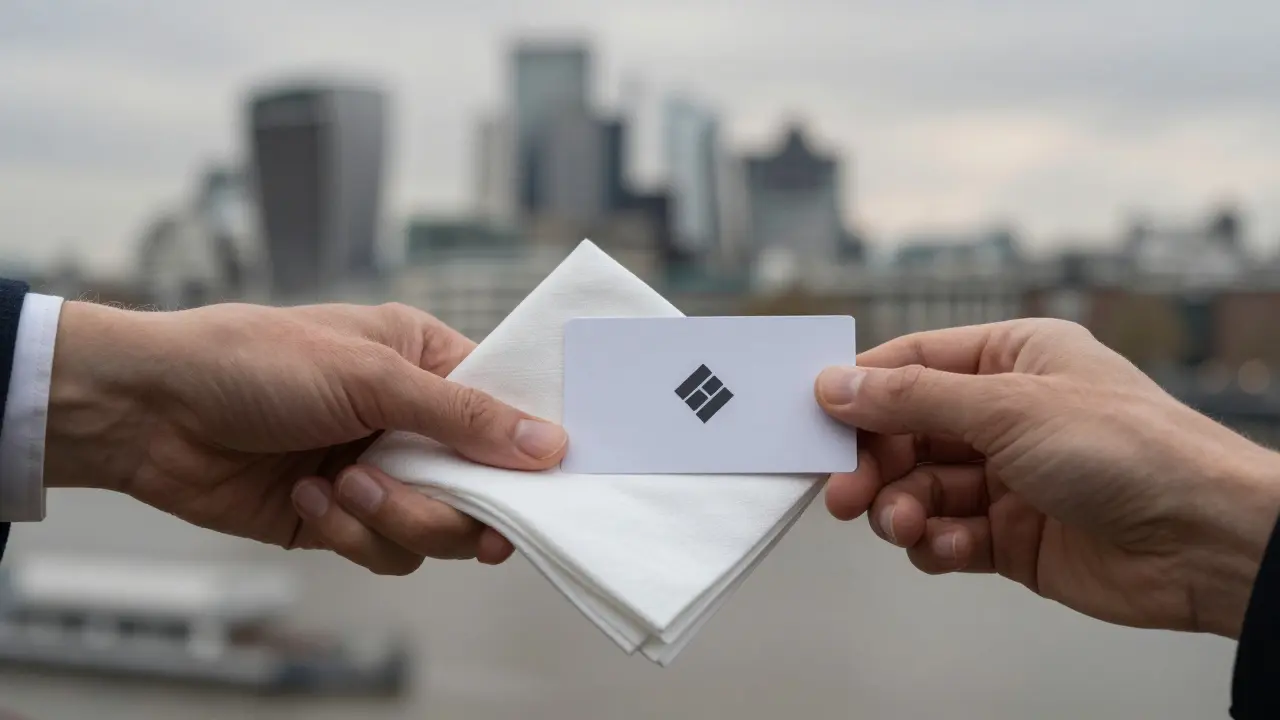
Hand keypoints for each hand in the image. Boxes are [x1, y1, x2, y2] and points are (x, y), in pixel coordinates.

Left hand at [45, 301, 567, 573]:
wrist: (150, 413)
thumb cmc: (253, 362)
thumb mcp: (370, 376)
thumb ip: (464, 416)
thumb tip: (547, 444)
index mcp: (427, 363)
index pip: (508, 410)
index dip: (529, 449)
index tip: (548, 481)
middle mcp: (410, 420)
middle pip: (482, 486)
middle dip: (449, 500)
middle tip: (425, 495)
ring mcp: (380, 472)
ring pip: (438, 529)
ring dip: (391, 516)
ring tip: (340, 485)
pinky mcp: (343, 519)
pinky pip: (386, 553)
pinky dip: (349, 532)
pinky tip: (307, 496)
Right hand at [815, 319, 1279, 637]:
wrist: (1204, 541)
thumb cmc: (1131, 451)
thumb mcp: (1008, 408)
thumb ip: (913, 398)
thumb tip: (837, 384)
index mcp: (1013, 359)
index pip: (913, 363)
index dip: (861, 390)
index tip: (815, 419)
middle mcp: (1007, 414)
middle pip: (906, 431)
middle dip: (873, 463)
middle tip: (842, 492)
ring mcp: (1009, 476)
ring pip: (920, 487)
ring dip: (902, 507)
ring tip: (905, 523)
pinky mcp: (1012, 535)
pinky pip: (948, 535)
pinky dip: (937, 543)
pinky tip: (948, 547)